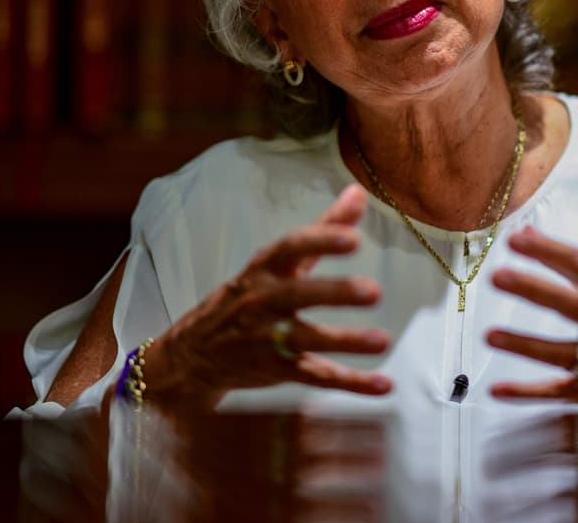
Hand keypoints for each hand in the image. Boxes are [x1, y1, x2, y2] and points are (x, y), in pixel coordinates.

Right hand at [143, 184, 392, 409]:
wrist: (193, 353)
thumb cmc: (248, 296)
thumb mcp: (277, 262)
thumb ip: (323, 229)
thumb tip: (359, 193)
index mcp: (264, 269)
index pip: (290, 248)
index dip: (321, 241)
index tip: (353, 238)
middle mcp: (263, 302)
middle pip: (298, 295)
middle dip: (334, 293)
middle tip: (373, 291)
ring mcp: (266, 339)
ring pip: (306, 340)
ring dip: (345, 341)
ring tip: (382, 340)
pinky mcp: (276, 371)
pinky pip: (315, 377)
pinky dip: (351, 383)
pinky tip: (384, 385)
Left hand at [486, 226, 577, 408]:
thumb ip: (574, 268)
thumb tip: (525, 233)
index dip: (550, 250)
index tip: (515, 240)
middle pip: (573, 304)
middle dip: (535, 289)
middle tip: (498, 276)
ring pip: (563, 353)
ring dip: (525, 344)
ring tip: (490, 335)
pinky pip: (559, 394)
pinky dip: (527, 393)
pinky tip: (498, 390)